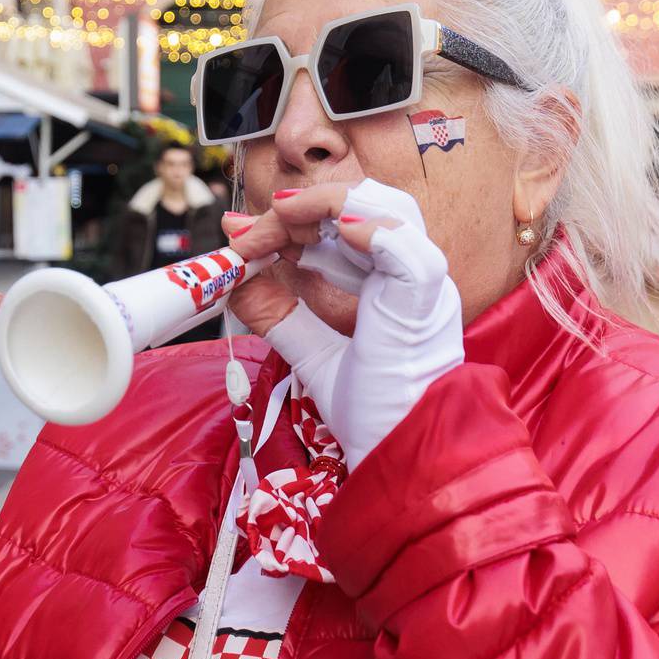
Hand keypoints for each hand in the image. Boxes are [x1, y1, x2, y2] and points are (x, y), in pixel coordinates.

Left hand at [227, 180, 464, 469]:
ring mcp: (424, 285)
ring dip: (329, 204)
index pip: (342, 227)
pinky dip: (368, 230)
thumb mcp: (308, 350)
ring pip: (391, 209)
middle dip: (300, 211)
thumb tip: (232, 277)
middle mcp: (412, 276)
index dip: (290, 222)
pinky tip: (332, 230)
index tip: (240, 232)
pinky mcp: (426, 299)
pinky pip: (405, 248)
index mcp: (390, 284)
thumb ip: (275, 312)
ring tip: (282, 214)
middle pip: (363, 208)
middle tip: (249, 230)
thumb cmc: (369, 411)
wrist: (398, 455)